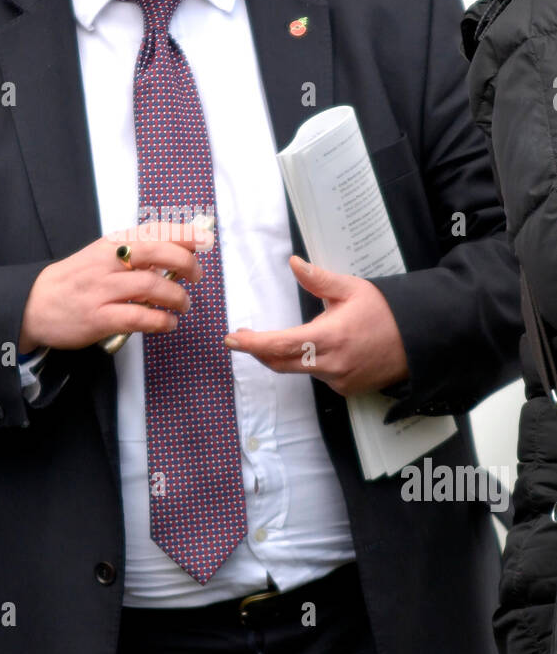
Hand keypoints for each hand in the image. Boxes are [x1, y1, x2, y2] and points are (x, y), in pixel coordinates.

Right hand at [19, 221, 211, 352]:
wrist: (32, 304)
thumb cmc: (74, 281)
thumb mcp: (101, 257)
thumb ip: (134, 256)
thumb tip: (176, 256)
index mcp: (111, 244)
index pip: (153, 230)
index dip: (184, 234)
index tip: (206, 240)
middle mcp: (107, 262)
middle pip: (157, 253)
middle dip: (187, 263)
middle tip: (197, 277)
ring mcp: (101, 290)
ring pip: (151, 286)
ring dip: (177, 297)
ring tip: (184, 305)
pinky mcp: (97, 318)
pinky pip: (137, 317)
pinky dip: (160, 320)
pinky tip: (168, 323)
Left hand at [224, 255, 409, 395]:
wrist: (420, 340)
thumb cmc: (386, 311)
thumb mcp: (352, 289)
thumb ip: (318, 279)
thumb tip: (294, 263)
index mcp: (330, 337)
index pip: (279, 345)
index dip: (252, 344)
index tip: (232, 340)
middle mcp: (332, 364)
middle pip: (281, 363)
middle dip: (259, 350)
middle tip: (245, 337)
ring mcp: (339, 380)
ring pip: (300, 369)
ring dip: (290, 354)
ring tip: (301, 333)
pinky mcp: (347, 390)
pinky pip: (319, 376)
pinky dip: (313, 362)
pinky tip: (328, 348)